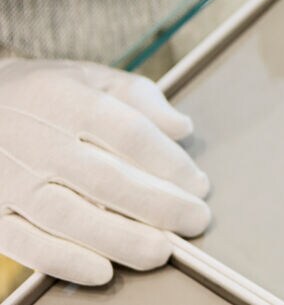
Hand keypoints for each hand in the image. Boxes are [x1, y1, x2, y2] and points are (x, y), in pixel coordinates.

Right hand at [0, 59, 210, 284]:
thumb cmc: (48, 94)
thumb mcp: (93, 77)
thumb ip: (141, 99)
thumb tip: (183, 129)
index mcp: (69, 100)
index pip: (130, 134)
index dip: (170, 163)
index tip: (200, 185)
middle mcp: (38, 140)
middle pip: (106, 179)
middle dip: (159, 206)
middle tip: (195, 221)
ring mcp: (10, 179)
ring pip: (69, 217)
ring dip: (121, 239)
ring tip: (162, 251)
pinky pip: (25, 244)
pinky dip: (65, 261)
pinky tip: (103, 271)